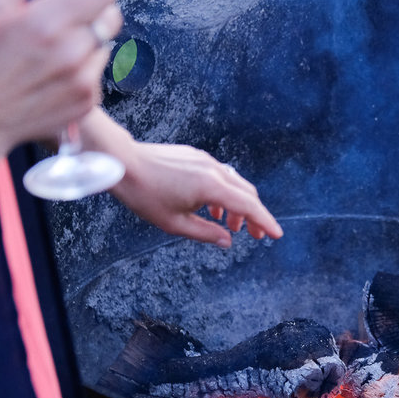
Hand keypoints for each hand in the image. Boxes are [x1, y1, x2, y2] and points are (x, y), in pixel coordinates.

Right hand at [0, 0, 121, 153]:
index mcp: (47, 24)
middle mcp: (72, 52)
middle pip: (110, 17)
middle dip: (93, 12)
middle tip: (69, 17)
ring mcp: (83, 80)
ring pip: (105, 44)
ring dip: (88, 41)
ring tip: (56, 48)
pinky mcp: (88, 100)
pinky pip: (98, 72)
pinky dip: (85, 67)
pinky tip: (57, 72)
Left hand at [109, 142, 283, 246]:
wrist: (122, 162)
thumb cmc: (144, 194)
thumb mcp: (174, 223)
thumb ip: (205, 233)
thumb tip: (227, 240)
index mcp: (212, 187)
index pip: (248, 206)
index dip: (265, 222)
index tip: (276, 235)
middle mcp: (213, 170)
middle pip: (247, 194)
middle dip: (254, 216)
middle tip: (256, 236)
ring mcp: (205, 161)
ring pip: (234, 184)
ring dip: (238, 206)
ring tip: (230, 226)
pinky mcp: (195, 157)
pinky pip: (220, 176)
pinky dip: (224, 194)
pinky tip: (213, 208)